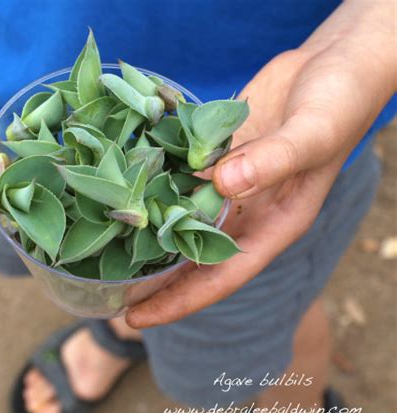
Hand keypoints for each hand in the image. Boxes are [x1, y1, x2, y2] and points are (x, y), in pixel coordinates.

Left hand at [126, 0, 395, 328]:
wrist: (335, 64)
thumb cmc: (340, 102)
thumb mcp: (313, 134)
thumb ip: (273, 161)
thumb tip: (223, 185)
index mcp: (275, 224)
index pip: (223, 275)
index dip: (180, 300)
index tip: (137, 317)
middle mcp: (248, 212)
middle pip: (194, 255)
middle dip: (154, 278)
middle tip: (106, 291)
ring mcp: (230, 184)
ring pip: (183, 219)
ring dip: (150, 233)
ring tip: (104, 247)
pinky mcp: (217, 157)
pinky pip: (182, 178)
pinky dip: (156, 187)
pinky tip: (125, 191)